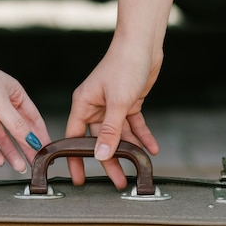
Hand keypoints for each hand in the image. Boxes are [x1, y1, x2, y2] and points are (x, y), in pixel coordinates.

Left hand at [0, 0, 49, 172]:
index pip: (32, 119)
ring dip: (11, 152)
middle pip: (18, 131)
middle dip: (27, 147)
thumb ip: (16, 123)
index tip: (47, 150)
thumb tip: (32, 139)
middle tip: (35, 163)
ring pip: (2, 139)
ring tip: (20, 166)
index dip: (40, 134)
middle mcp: (1, 106)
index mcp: (14, 95)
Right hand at [65, 0, 181, 188]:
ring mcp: (112, 104)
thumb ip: (110, 131)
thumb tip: (101, 155)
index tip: (78, 177)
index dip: (75, 157)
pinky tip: (151, 147)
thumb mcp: (117, 102)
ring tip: (136, 167)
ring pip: (118, 134)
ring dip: (128, 149)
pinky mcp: (128, 102)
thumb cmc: (124, 64)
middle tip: (116, 179)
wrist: (143, 45)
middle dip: (109, 159)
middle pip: (99, 139)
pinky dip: (142, 135)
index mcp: (83, 103)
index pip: (74, 136)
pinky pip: (133, 124)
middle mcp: (95, 105)